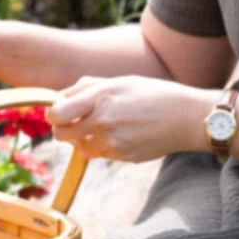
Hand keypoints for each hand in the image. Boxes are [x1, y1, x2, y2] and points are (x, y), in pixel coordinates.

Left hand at [43, 75, 204, 162]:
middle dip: (63, 129)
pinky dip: (102, 145)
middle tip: (75, 122)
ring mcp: (111, 142)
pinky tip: (122, 134)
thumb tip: (61, 97)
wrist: (186, 117)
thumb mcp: (118, 81)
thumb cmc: (152, 94)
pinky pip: (99, 153)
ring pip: (79, 146)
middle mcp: (102, 122)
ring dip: (84, 138)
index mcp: (99, 98)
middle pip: (61, 135)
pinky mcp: (121, 157)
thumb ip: (86, 88)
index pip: (55, 114)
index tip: (59, 112)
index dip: (53, 114)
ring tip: (106, 125)